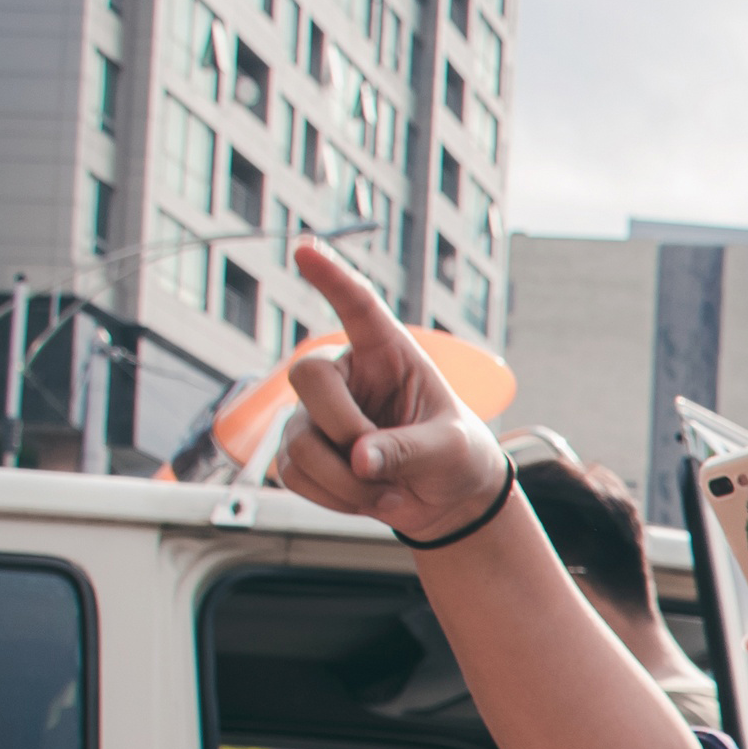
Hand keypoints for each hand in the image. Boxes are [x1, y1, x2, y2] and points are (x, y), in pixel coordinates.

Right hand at [268, 241, 512, 538]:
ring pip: (298, 440)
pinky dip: (331, 498)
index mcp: (388, 354)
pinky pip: (291, 474)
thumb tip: (359, 460)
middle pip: (307, 376)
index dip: (332, 278)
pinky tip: (366, 499)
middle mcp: (346, 375)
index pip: (358, 307)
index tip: (304, 249)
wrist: (446, 499)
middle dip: (343, 427)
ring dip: (344, 481)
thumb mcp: (450, 450)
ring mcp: (316, 414)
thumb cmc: (456, 455)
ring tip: (389, 492)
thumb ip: (410, 449)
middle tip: (379, 463)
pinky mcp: (300, 452)